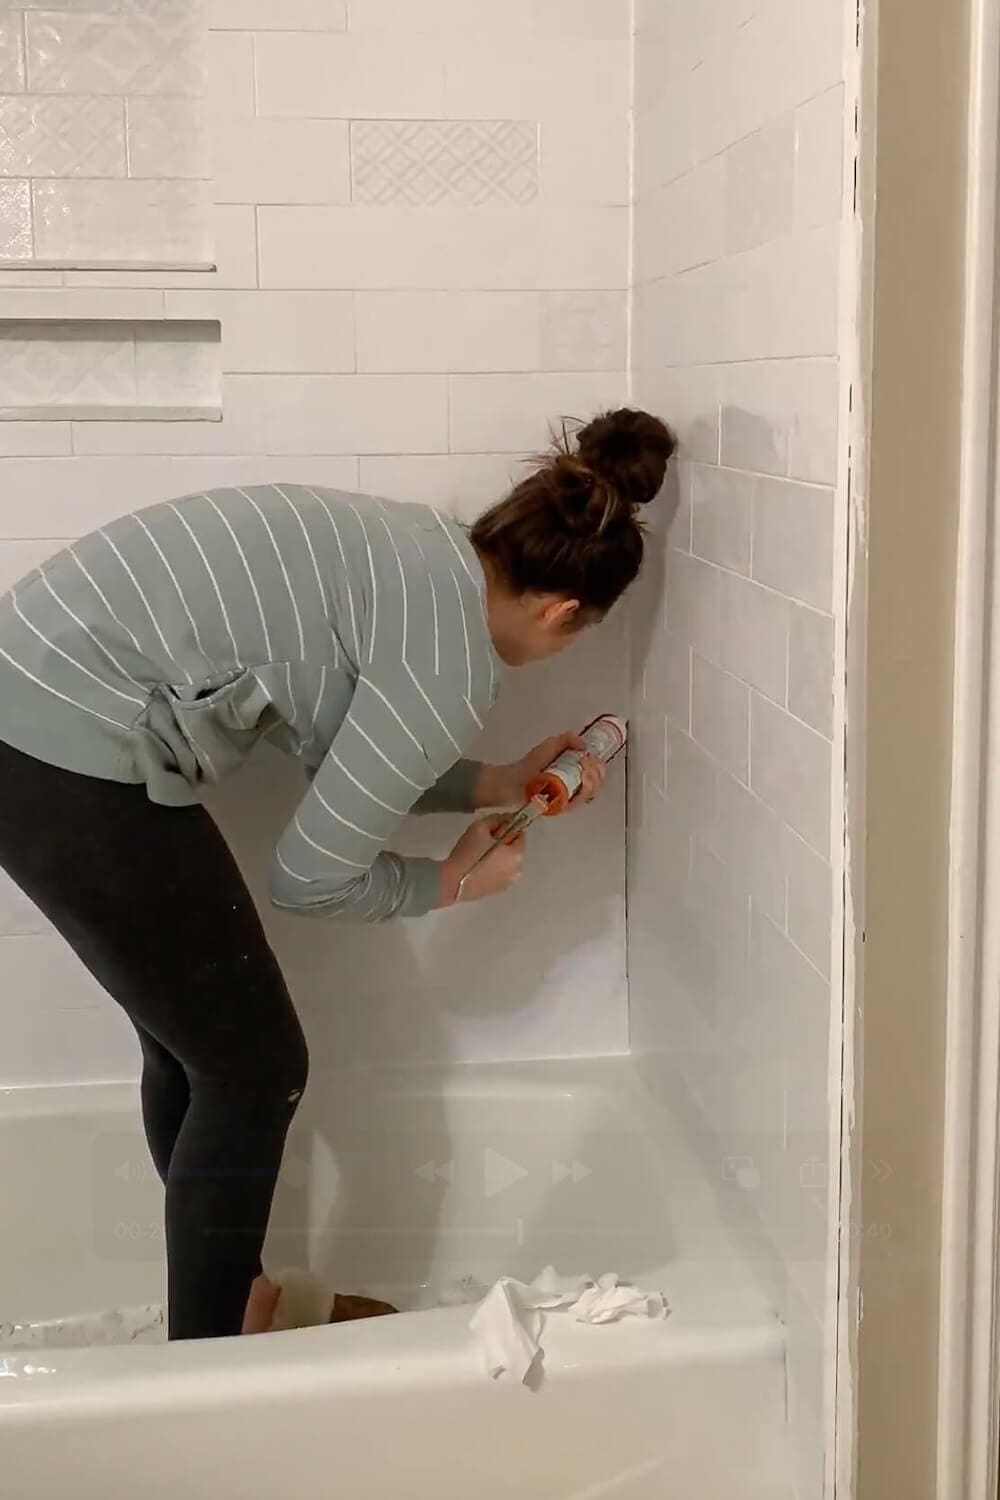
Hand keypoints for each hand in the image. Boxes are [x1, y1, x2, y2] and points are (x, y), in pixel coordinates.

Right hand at [439, 816, 525, 906]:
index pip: (520, 833)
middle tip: (483, 842)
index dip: (507, 828)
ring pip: (507, 862)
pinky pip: (500, 874)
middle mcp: (518, 870)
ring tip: (479, 856)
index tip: (492, 830)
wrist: (452, 882)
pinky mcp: (498, 891)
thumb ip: (496, 819)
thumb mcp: (480, 827)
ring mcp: (508, 882)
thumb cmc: (467, 853)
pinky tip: (478, 867)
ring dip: (499, 857)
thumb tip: (506, 818)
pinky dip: (493, 869)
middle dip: (503, 843)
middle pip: (514, 849)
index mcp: (517, 854)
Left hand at [481, 732, 607, 811]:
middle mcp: (573, 786)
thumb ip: (567, 740)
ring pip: (588, 794)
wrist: (512, 780)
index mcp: (574, 772)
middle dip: (596, 773)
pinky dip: (578, 794)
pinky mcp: (559, 807)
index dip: (598, 765)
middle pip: (596, 784)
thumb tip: (584, 744)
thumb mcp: (550, 746)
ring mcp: (567, 798)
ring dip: (590, 782)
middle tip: (587, 764)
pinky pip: (574, 804)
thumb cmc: (529, 766)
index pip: (596, 772)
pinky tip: (575, 783)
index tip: (590, 757)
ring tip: (583, 772)